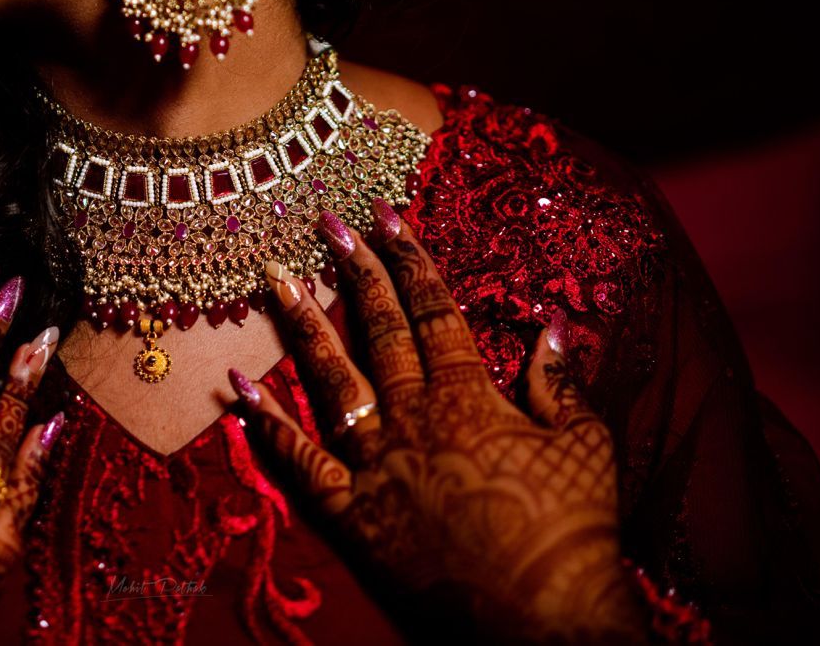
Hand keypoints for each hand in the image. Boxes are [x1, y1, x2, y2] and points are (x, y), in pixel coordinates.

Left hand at [228, 203, 647, 642]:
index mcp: (469, 395)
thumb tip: (550, 327)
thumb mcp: (585, 444)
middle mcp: (413, 416)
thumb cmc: (572, 529)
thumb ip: (560, 382)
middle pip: (378, 329)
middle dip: (353, 270)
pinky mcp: (350, 512)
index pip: (432, 309)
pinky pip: (297, 460)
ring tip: (272, 278)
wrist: (542, 617)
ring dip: (301, 325)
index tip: (386, 214)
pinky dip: (264, 422)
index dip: (408, 258)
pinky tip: (234, 387)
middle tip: (325, 223)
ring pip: (330, 379)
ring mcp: (374, 463)